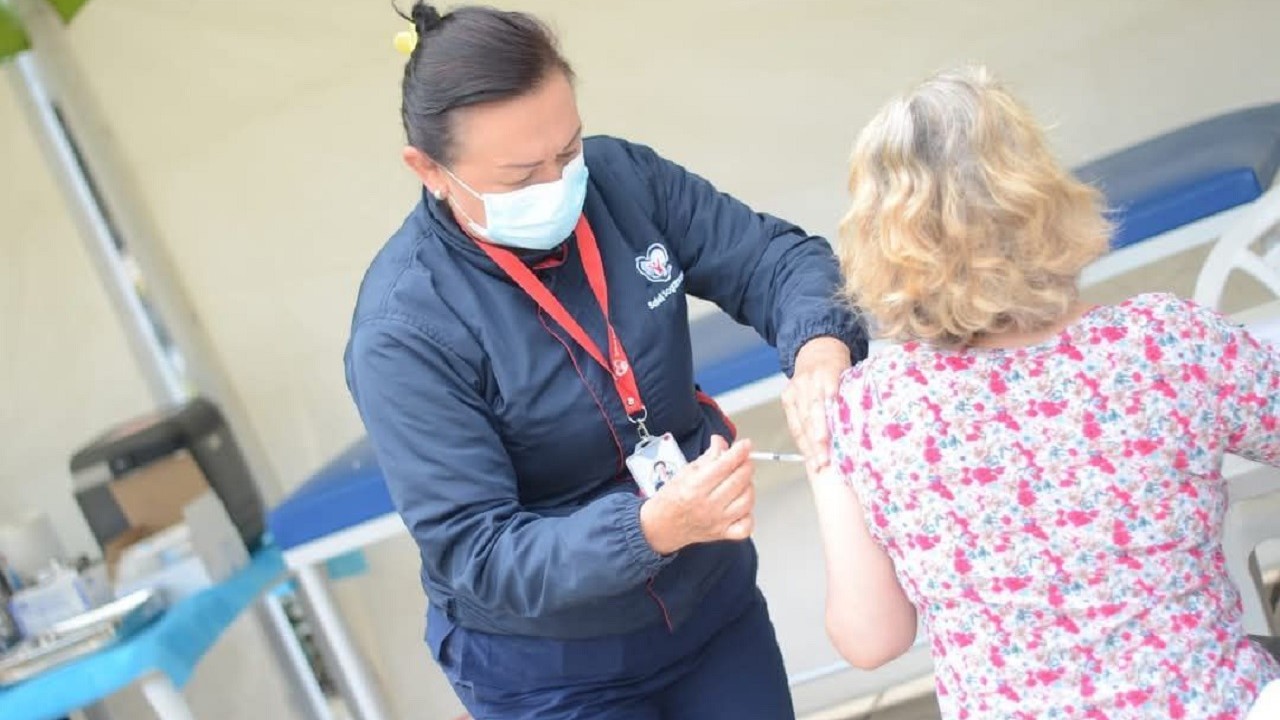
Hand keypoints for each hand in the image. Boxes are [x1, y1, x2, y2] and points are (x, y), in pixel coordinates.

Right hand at [640, 436, 755, 554]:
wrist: (660, 527)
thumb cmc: (669, 500)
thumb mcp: (684, 472)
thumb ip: (707, 457)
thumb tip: (721, 443)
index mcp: (695, 487)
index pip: (725, 465)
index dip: (739, 451)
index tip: (745, 445)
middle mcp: (707, 505)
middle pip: (739, 480)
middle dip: (745, 465)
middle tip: (743, 459)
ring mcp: (717, 521)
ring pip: (747, 500)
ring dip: (748, 486)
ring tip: (741, 480)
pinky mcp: (722, 533)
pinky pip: (747, 524)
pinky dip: (749, 513)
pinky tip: (741, 504)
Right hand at [782, 337, 851, 473]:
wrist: (817, 348)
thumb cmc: (839, 366)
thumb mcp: (851, 374)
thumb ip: (854, 397)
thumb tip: (867, 428)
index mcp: (827, 372)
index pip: (825, 401)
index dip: (825, 424)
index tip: (829, 443)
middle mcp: (808, 381)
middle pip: (811, 415)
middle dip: (817, 441)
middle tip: (824, 462)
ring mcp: (795, 389)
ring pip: (800, 421)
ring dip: (809, 446)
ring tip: (817, 465)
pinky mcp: (787, 396)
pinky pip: (793, 422)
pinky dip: (801, 440)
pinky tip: (809, 456)